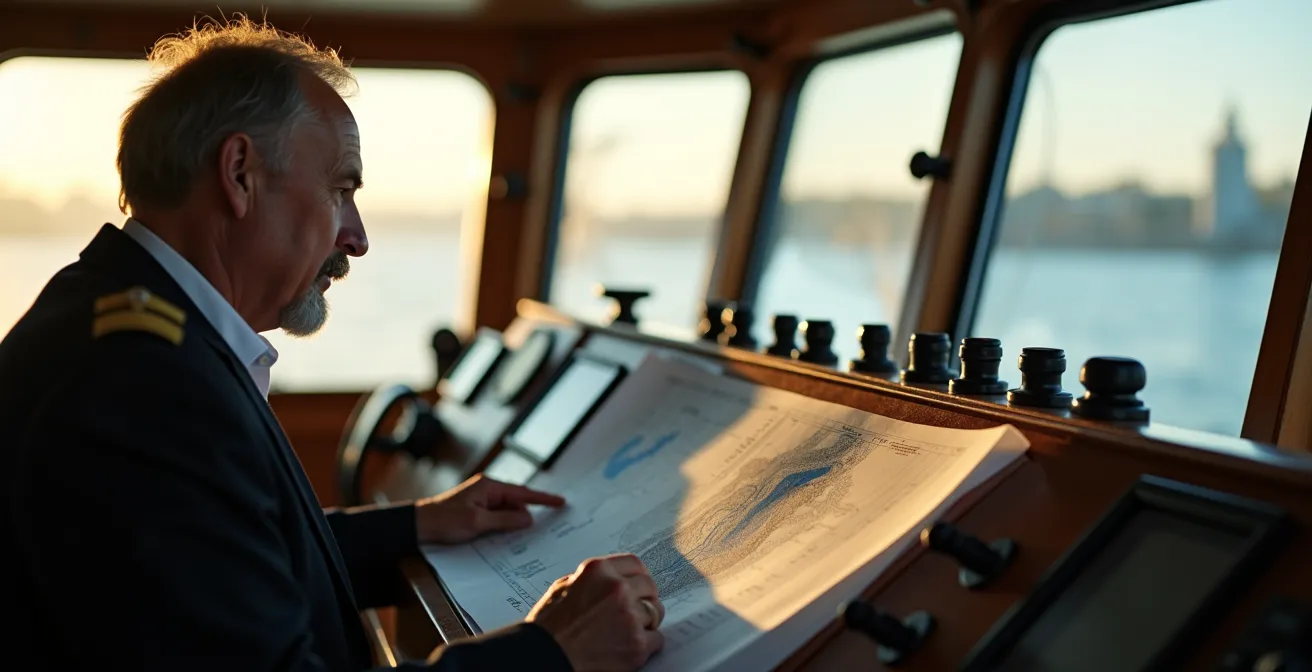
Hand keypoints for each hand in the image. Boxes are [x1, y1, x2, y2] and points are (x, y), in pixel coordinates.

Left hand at [414, 474, 564, 544]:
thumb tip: (528, 518)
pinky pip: (498, 514)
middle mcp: (488, 489)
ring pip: (508, 509)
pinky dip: (505, 523)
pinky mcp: (477, 508)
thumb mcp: (478, 522)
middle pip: (517, 501)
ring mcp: (482, 499)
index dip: (544, 499)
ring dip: (515, 521)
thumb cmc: (445, 520)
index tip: (561, 502)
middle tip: (548, 524)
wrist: (419, 524)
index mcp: (489, 487)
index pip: (524, 492)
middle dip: (530, 512)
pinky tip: (508, 534)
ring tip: (524, 535)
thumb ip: (505, 520)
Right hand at [527, 553, 664, 671]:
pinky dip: (647, 645)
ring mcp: (629, 616)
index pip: (635, 564)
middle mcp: (617, 589)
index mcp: (599, 571)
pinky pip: (657, 639)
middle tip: (636, 610)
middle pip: (650, 587)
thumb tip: (609, 579)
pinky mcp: (637, 644)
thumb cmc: (549, 627)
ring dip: (646, 622)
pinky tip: (629, 646)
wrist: (546, 657)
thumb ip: (592, 580)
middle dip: (645, 598)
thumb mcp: (563, 587)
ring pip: (656, 612)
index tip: (640, 584)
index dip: (638, 576)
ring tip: (627, 631)